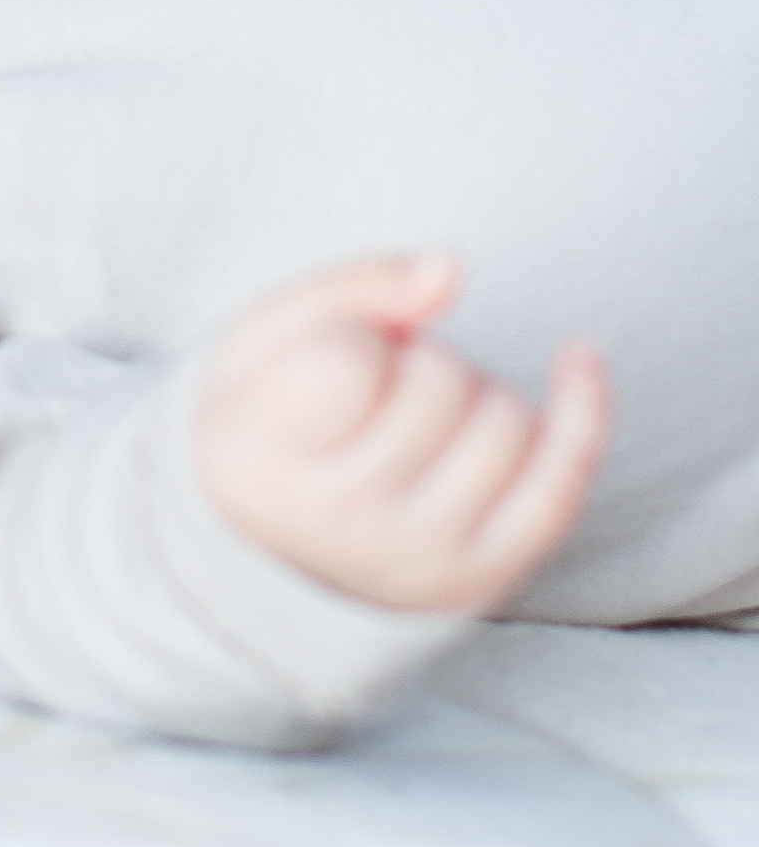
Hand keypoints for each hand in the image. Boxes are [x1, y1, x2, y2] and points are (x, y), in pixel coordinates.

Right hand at [194, 254, 609, 613]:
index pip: (348, 368)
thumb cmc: (265, 420)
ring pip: (506, 421)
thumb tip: (450, 271)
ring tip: (417, 417)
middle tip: (371, 391)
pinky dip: (581, 413)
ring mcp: (424, 557)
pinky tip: (581, 355)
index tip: (316, 359)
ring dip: (472, 389)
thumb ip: (351, 287)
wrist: (269, 548)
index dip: (347, 333)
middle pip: (438, 383)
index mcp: (266, 462)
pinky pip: (560, 484)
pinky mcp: (486, 575)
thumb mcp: (264, 334)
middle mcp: (349, 525)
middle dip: (415, 356)